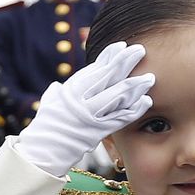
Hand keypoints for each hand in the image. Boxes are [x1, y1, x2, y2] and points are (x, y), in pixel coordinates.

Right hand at [16, 41, 154, 176]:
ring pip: (118, 95)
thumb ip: (58, 92)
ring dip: (136, 86)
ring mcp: (91, 114)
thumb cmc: (47, 126)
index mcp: (71, 88)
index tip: (122, 45)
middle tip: (140, 51)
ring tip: (149, 77)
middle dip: (126, 62)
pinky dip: (135, 109)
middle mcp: (81, 98)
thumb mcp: (51, 102)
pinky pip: (121, 118)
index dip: (110, 55)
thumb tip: (58, 86)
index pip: (95, 68)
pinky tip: (146, 101)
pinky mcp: (99, 131)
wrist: (44, 149)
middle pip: (108, 76)